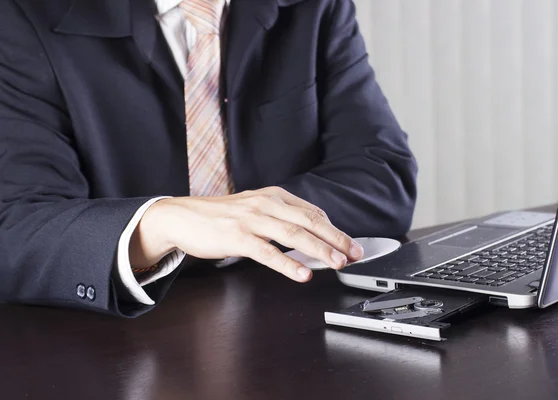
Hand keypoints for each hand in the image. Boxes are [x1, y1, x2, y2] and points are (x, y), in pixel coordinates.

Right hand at [129, 187, 363, 281]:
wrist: (183, 216)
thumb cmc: (221, 216)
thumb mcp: (255, 208)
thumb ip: (280, 217)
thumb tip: (309, 235)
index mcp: (274, 196)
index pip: (312, 212)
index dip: (334, 229)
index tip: (350, 243)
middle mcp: (266, 204)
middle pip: (309, 221)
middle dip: (336, 238)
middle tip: (354, 253)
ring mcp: (252, 220)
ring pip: (294, 235)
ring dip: (320, 250)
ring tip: (337, 262)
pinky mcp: (237, 238)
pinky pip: (268, 252)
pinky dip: (288, 264)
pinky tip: (302, 274)